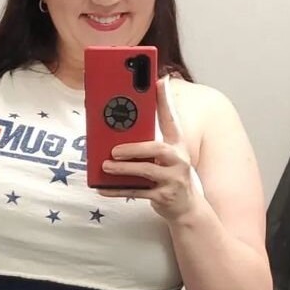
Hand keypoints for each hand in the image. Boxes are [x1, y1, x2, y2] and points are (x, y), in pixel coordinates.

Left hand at [97, 76, 201, 221]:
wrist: (187, 209)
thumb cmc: (172, 177)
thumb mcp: (168, 155)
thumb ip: (152, 137)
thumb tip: (127, 122)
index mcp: (178, 146)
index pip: (172, 119)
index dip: (166, 100)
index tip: (160, 81)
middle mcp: (178, 161)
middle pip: (157, 149)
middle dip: (134, 147)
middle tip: (114, 149)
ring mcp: (173, 180)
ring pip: (146, 171)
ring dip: (124, 169)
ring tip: (105, 166)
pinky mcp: (164, 197)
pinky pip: (137, 192)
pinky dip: (118, 190)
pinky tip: (102, 187)